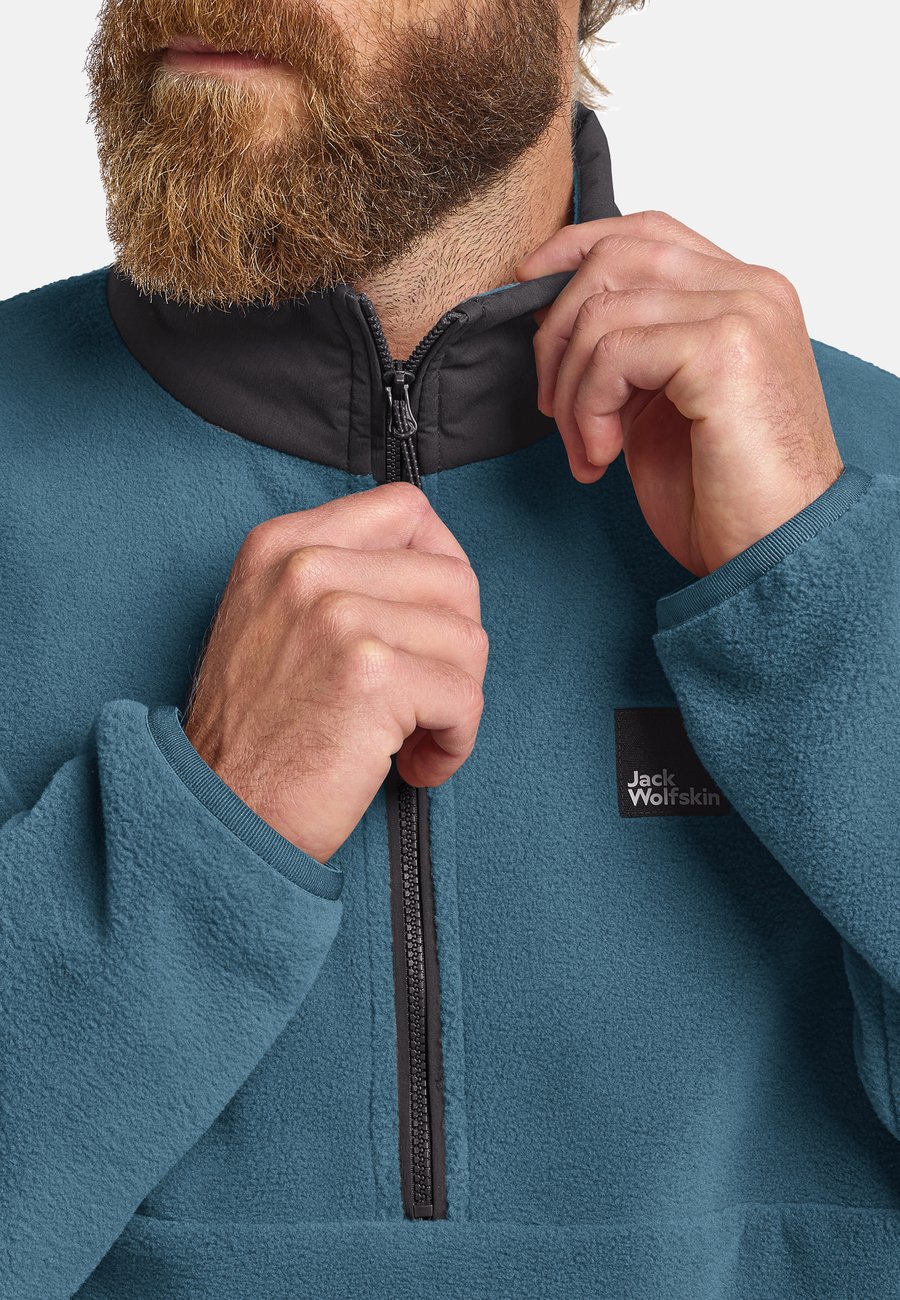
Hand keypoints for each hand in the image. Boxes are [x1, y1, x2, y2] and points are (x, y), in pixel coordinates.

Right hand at [182, 482, 487, 862]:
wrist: (217, 812)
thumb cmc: (256, 731)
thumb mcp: (273, 618)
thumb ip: (341, 576)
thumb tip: (437, 568)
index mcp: (283, 543)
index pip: (406, 508)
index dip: (440, 567)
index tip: (428, 624)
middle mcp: (307, 566)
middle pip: (453, 577)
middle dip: (456, 647)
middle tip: (422, 697)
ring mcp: (338, 615)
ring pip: (468, 639)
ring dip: (456, 700)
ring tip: (412, 736)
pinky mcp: (372, 674)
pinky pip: (465, 697)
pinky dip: (455, 742)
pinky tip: (414, 765)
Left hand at [514, 209, 844, 575]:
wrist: (780, 551)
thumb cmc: (729, 494)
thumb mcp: (665, 406)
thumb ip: (631, 351)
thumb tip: (555, 322)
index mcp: (743, 294)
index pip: (647, 231)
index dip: (576, 248)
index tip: (528, 287)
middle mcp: (751, 289)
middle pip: (614, 257)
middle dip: (557, 332)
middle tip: (550, 406)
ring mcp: (742, 313)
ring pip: (602, 310)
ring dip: (568, 388)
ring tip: (585, 448)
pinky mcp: (723, 351)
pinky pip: (611, 354)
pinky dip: (586, 409)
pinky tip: (601, 456)